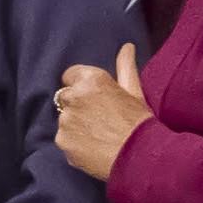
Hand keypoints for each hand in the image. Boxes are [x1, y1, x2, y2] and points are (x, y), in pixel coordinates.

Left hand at [53, 45, 150, 182]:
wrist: (140, 156)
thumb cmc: (140, 122)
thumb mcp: (135, 91)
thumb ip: (125, 67)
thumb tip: (126, 46)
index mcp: (92, 80)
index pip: (71, 74)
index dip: (82, 85)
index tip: (94, 96)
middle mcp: (74, 97)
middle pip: (65, 96)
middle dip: (77, 104)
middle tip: (100, 117)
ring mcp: (65, 120)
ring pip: (64, 118)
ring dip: (75, 124)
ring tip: (99, 134)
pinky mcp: (62, 141)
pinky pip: (64, 138)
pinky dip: (74, 142)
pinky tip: (92, 146)